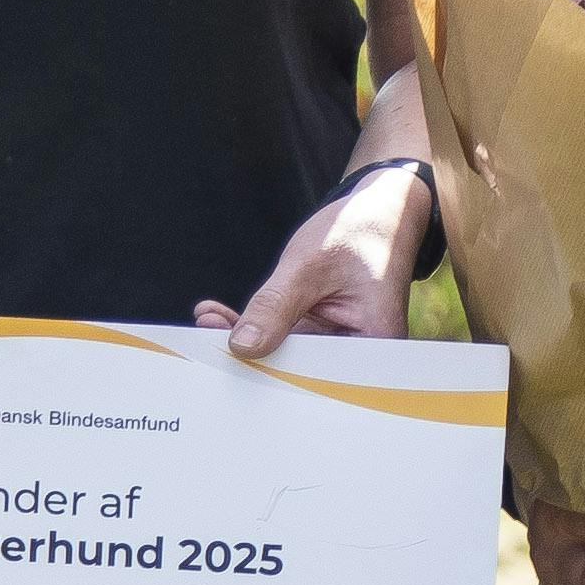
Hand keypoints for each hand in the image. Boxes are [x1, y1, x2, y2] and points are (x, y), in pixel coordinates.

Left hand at [205, 166, 430, 355]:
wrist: (380, 210)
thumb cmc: (360, 229)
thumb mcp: (310, 265)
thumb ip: (275, 306)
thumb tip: (242, 347)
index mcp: (375, 345)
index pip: (316, 374)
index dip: (270, 371)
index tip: (228, 361)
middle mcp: (360, 353)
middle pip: (298, 369)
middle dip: (250, 356)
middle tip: (204, 340)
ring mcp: (338, 342)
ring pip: (286, 353)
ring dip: (246, 337)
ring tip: (207, 321)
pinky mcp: (322, 330)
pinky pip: (285, 336)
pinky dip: (254, 324)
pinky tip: (218, 316)